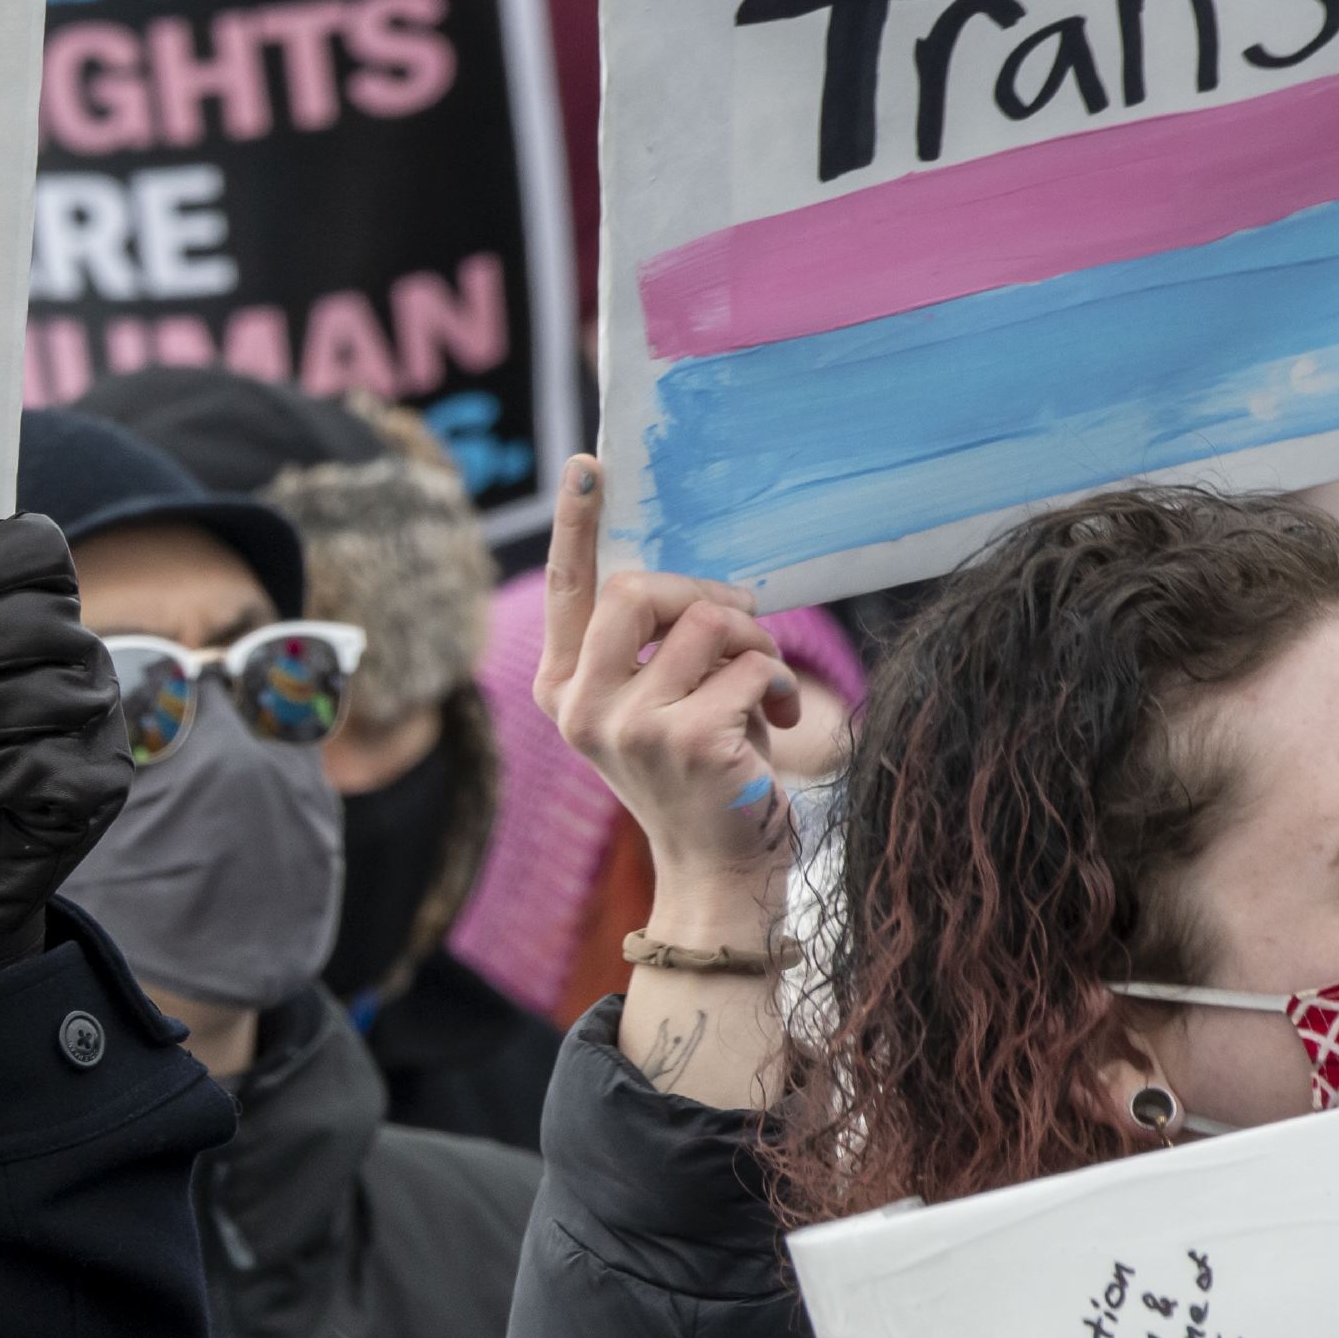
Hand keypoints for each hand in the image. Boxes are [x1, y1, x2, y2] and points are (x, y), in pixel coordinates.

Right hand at [537, 456, 806, 931]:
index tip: (590, 464)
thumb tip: (696, 586)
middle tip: (741, 627)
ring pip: (704, 623)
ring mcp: (628, 725)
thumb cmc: (701, 776)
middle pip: (637, 587)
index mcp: (562, 689)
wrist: (719, 873)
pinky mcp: (686, 740)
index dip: (578, 522)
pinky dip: (776, 683)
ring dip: (752, 642)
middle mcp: (579, 705)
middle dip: (703, 594)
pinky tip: (776, 721)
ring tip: (762, 685)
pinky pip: (749, 665)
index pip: (568, 588)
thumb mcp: (660, 703)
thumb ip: (655, 648)